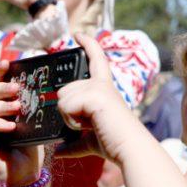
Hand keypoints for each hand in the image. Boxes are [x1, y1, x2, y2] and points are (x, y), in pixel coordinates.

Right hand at [0, 60, 44, 185]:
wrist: (23, 175)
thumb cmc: (29, 151)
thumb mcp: (33, 124)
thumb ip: (30, 106)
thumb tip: (41, 86)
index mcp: (0, 107)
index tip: (8, 62)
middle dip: (2, 88)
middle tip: (18, 89)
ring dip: (1, 106)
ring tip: (17, 110)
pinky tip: (10, 128)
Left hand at [56, 33, 145, 163]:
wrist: (129, 149)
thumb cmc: (114, 144)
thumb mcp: (89, 142)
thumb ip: (72, 143)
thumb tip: (57, 152)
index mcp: (104, 88)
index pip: (96, 60)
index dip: (88, 44)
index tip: (79, 34)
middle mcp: (101, 83)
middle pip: (63, 91)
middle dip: (67, 112)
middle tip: (88, 124)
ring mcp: (97, 87)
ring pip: (62, 99)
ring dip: (69, 118)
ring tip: (90, 125)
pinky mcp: (93, 94)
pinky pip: (65, 106)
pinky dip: (72, 121)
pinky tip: (89, 125)